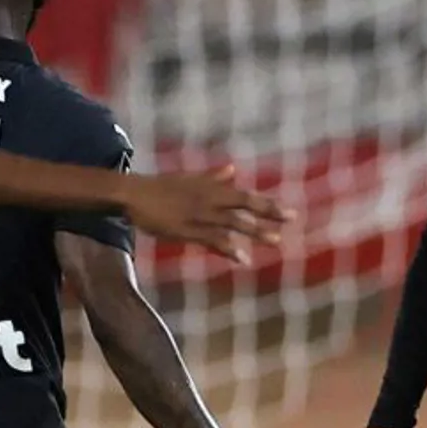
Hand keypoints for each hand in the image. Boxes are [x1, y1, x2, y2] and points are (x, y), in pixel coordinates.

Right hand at [123, 166, 292, 263]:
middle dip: (270, 213)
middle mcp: (211, 200)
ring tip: (276, 240)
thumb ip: (214, 178)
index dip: (268, 204)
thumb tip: (232, 170)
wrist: (135, 194)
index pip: (246, 196)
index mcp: (212, 188)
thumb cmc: (162, 187)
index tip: (289, 211)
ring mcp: (201, 215)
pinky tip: (242, 258)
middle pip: (246, 206)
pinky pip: (213, 240)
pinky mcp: (188, 230)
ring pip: (234, 223)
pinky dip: (228, 248)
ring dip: (255, 232)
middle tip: (291, 218)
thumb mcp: (190, 178)